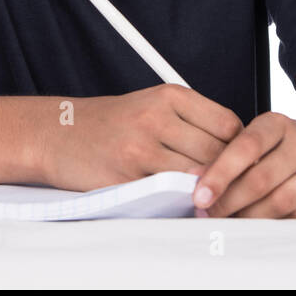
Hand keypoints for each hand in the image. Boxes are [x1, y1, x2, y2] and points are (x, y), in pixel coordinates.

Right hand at [44, 83, 242, 191]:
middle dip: (226, 172)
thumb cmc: (110, 123)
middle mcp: (156, 117)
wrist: (57, 133)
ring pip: (198, 175)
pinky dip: (181, 200)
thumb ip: (191, 122)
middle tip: (227, 185)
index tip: (236, 161)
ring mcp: (141, 148)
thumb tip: (235, 151)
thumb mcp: (152, 105)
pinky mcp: (127, 176)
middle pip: (218, 151)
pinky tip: (181, 200)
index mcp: (169, 95)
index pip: (228, 124)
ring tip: (207, 195)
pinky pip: (170, 193)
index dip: (238, 147)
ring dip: (207, 189)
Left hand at [190, 112, 295, 219]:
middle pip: (260, 179)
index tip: (199, 195)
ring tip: (234, 223)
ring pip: (281, 202)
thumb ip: (235, 156)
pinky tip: (265, 228)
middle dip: (229, 202)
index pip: (245, 146)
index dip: (219, 173)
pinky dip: (280, 226)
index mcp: (280, 123)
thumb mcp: (268, 141)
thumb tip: (197, 179)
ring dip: (252, 217)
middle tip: (210, 215)